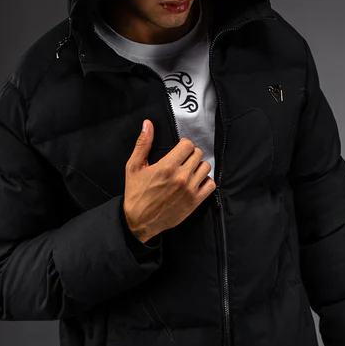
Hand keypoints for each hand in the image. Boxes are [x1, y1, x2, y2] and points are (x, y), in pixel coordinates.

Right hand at [123, 119, 215, 241]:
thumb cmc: (136, 194)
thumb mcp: (133, 167)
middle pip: (198, 154)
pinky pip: (211, 185)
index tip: (179, 150)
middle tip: (182, 161)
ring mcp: (190, 190)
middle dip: (190, 155)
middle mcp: (181, 177)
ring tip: (189, 171)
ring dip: (198, 167)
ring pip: (206, 167)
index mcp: (167, 166)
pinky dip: (205, 182)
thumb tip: (147, 124)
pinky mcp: (195, 201)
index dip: (183, 145)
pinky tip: (196, 182)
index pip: (188, 145)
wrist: (139, 221)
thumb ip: (143, 144)